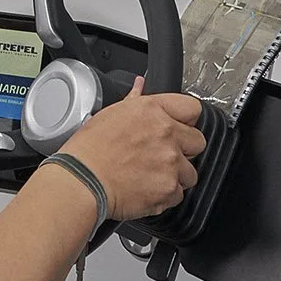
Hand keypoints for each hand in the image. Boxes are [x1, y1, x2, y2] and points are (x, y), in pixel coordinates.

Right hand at [56, 77, 206, 221]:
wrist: (82, 180)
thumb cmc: (89, 149)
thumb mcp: (110, 113)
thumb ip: (134, 99)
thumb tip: (140, 85)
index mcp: (154, 111)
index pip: (193, 108)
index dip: (187, 120)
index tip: (180, 128)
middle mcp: (167, 134)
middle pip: (198, 142)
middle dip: (184, 150)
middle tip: (163, 155)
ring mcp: (171, 163)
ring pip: (190, 172)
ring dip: (175, 176)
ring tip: (151, 176)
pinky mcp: (169, 189)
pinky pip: (178, 194)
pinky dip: (165, 196)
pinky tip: (147, 189)